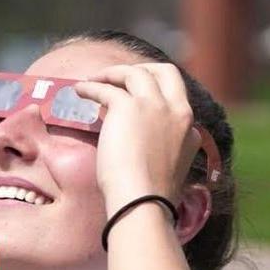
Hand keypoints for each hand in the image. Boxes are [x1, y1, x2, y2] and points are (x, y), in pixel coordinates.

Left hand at [73, 64, 199, 213]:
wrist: (142, 201)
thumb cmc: (150, 195)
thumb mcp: (169, 167)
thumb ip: (165, 148)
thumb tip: (144, 142)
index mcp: (189, 128)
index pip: (176, 99)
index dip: (154, 96)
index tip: (136, 99)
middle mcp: (176, 111)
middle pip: (165, 72)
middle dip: (144, 69)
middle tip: (122, 76)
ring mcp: (154, 106)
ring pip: (135, 73)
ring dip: (113, 73)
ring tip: (94, 80)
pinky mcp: (128, 107)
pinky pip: (106, 88)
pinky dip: (91, 86)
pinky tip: (80, 90)